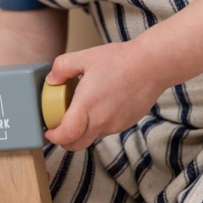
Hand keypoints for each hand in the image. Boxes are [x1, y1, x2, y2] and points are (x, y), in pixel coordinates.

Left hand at [44, 40, 161, 150]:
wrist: (153, 65)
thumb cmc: (121, 60)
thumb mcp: (85, 57)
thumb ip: (62, 67)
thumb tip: (51, 80)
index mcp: (87, 106)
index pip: (66, 135)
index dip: (54, 138)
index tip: (49, 132)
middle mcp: (100, 120)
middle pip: (76, 144)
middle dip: (64, 141)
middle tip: (59, 130)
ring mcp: (114, 125)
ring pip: (91, 138)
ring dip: (81, 133)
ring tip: (80, 114)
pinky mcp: (125, 124)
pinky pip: (105, 131)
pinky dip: (96, 126)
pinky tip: (99, 108)